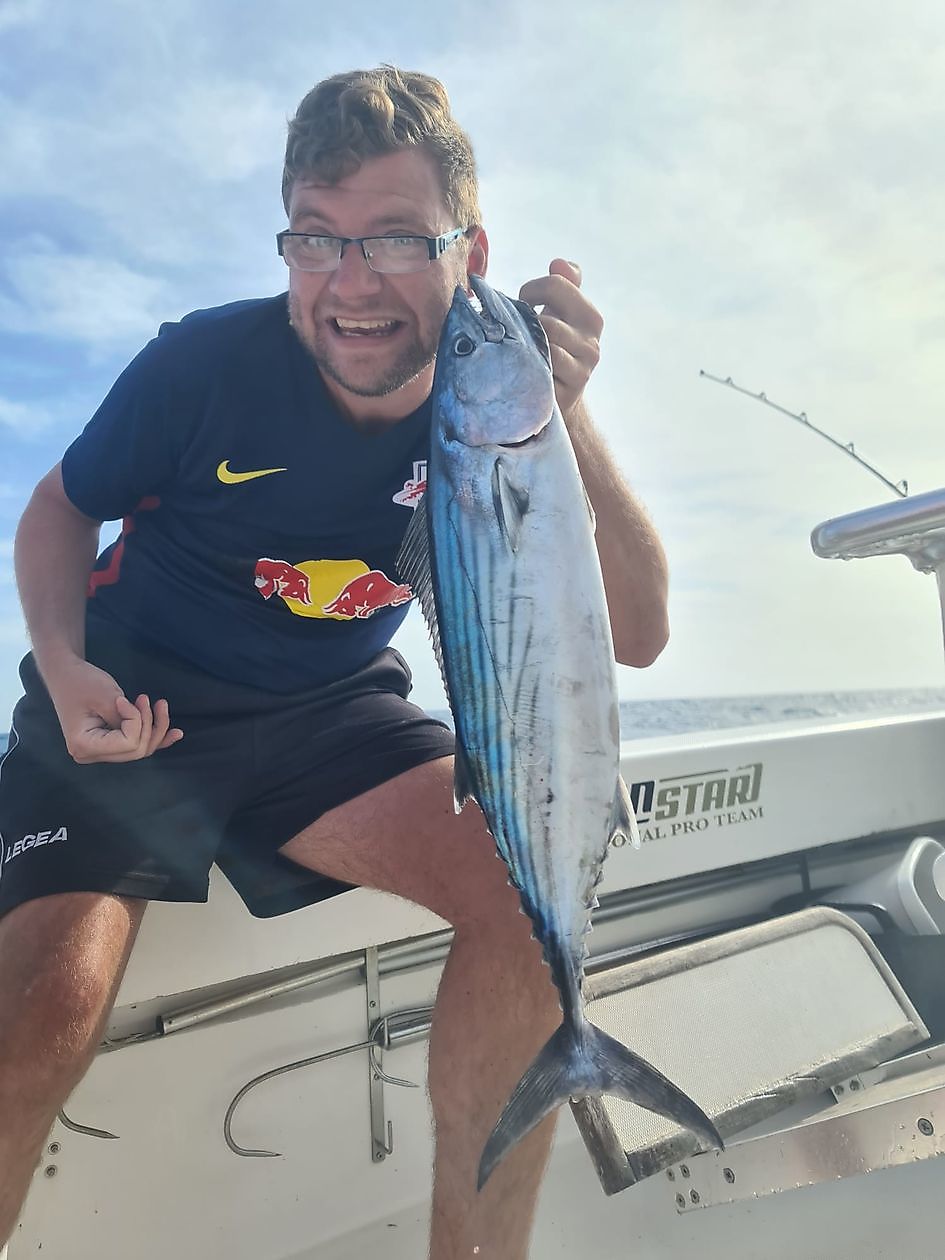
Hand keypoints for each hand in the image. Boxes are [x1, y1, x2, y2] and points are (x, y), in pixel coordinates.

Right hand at [44, 655, 182, 763]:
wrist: (66, 674)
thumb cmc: (81, 681)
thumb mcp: (106, 697)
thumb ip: (127, 718)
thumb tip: (148, 731)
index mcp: (83, 745)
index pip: (128, 744)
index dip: (137, 721)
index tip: (127, 699)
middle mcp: (90, 754)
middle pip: (136, 750)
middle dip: (149, 724)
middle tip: (146, 698)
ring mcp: (99, 751)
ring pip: (140, 749)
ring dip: (155, 727)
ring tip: (159, 704)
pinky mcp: (109, 744)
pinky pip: (136, 745)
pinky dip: (155, 737)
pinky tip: (176, 734)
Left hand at [518, 259, 602, 417]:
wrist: (559, 395)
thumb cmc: (554, 347)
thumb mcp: (560, 313)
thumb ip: (563, 284)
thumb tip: (559, 263)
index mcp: (590, 317)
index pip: (557, 285)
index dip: (530, 290)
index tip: (522, 302)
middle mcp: (592, 343)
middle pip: (547, 321)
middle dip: (524, 325)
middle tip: (515, 332)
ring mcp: (582, 370)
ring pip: (545, 346)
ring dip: (525, 347)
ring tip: (518, 350)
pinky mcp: (568, 391)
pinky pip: (544, 370)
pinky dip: (529, 366)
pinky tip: (522, 366)